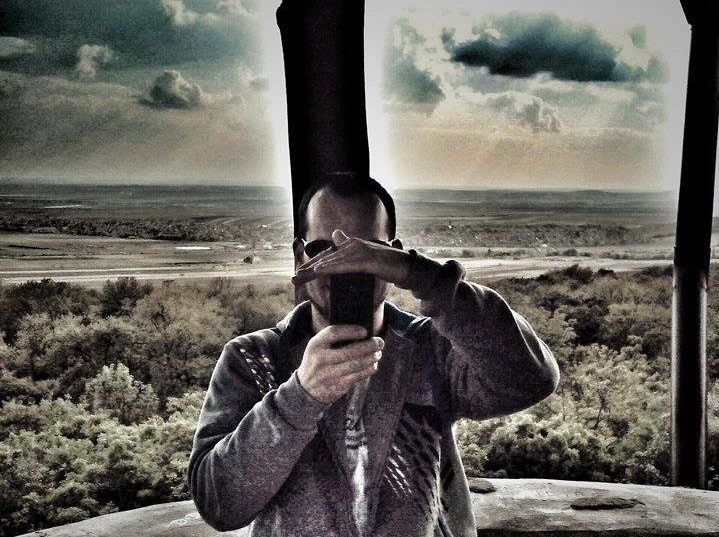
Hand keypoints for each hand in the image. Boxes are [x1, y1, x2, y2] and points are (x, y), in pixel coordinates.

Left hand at [292, 229, 409, 285]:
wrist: (407, 266)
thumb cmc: (388, 264)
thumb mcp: (367, 258)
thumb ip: (351, 249)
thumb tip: (336, 234)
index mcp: (352, 245)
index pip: (328, 256)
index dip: (313, 265)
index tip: (299, 275)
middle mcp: (353, 245)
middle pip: (327, 258)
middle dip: (309, 269)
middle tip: (294, 279)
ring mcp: (360, 251)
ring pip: (333, 262)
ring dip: (315, 270)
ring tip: (300, 277)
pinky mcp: (367, 259)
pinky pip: (346, 264)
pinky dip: (332, 267)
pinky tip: (320, 271)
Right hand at [297, 324, 383, 403]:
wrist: (305, 388)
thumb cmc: (316, 361)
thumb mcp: (316, 346)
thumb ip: (332, 339)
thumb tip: (362, 332)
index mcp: (315, 345)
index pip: (333, 333)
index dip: (351, 330)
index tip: (364, 331)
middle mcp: (321, 359)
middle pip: (350, 351)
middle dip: (370, 346)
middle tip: (380, 342)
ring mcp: (329, 374)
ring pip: (357, 364)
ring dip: (372, 358)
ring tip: (378, 353)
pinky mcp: (337, 386)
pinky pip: (358, 376)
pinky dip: (368, 369)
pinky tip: (373, 365)